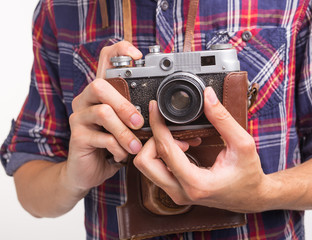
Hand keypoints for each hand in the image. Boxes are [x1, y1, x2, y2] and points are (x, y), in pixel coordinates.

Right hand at [65, 41, 143, 191]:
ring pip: (102, 113)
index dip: (120, 51)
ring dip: (124, 131)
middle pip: (100, 86)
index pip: (105, 60)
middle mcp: (87, 100)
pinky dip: (116, 148)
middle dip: (125, 105)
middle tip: (139, 123)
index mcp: (103, 93)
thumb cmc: (112, 146)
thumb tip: (167, 119)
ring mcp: (79, 117)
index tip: (138, 56)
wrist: (88, 171)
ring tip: (135, 146)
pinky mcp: (77, 136)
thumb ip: (142, 119)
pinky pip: (100, 137)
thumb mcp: (129, 129)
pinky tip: (121, 155)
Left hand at [134, 87, 269, 212]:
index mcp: (196, 183)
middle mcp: (181, 193)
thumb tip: (207, 96)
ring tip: (182, 139)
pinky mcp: (176, 192)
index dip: (157, 125)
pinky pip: (156, 171)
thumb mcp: (242, 144)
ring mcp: (177, 195)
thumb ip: (223, 119)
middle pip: (144, 162)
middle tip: (170, 129)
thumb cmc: (249, 175)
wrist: (251, 197)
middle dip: (153, 140)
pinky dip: (164, 155)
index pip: (165, 150)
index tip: (155, 108)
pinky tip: (183, 147)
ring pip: (147, 168)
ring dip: (158, 147)